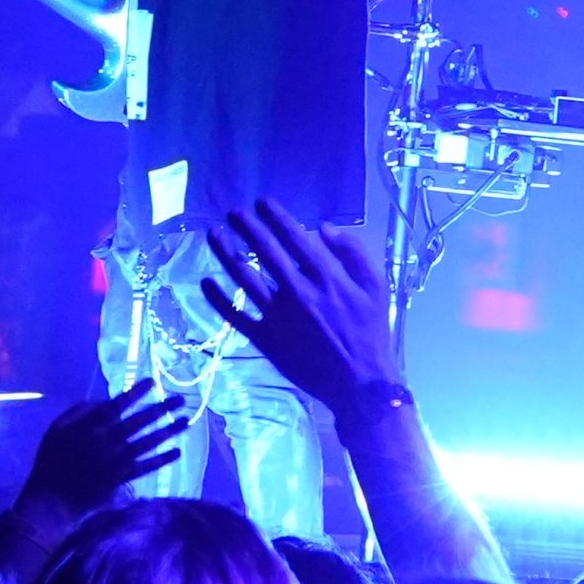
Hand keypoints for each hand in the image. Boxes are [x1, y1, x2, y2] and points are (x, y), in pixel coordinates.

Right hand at [12, 379, 194, 521]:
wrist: (50, 499)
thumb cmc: (52, 460)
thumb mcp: (57, 429)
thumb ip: (79, 412)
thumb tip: (104, 400)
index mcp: (89, 427)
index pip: (117, 405)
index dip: (135, 393)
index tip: (153, 382)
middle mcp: (106, 441)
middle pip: (139, 422)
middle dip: (161, 409)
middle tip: (180, 400)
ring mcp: (115, 461)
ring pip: (147, 443)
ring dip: (168, 431)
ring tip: (187, 421)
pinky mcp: (120, 479)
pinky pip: (145, 467)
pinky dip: (161, 460)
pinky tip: (177, 451)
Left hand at [199, 198, 400, 418]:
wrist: (359, 382)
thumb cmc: (371, 331)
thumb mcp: (376, 286)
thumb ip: (354, 253)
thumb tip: (326, 227)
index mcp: (326, 275)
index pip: (295, 237)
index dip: (276, 216)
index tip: (262, 202)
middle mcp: (298, 290)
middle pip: (265, 251)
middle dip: (247, 227)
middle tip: (233, 212)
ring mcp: (278, 315)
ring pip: (244, 277)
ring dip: (226, 253)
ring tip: (214, 235)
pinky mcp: (265, 339)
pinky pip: (235, 315)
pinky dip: (218, 299)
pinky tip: (206, 282)